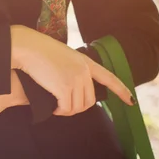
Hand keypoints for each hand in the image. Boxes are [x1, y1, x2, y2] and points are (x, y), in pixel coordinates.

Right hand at [10, 24, 133, 115]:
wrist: (27, 47)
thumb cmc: (39, 51)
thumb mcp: (63, 57)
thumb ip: (73, 69)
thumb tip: (72, 90)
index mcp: (85, 62)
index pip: (108, 77)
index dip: (120, 90)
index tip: (130, 100)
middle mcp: (83, 71)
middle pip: (89, 100)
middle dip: (77, 107)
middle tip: (63, 106)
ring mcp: (75, 79)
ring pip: (77, 107)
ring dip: (67, 110)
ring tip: (56, 106)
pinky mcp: (64, 87)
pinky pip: (66, 108)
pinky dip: (60, 111)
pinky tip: (53, 108)